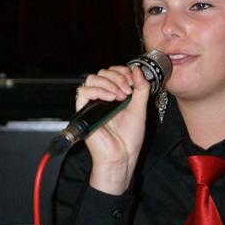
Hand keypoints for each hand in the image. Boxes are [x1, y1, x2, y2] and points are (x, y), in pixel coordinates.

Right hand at [76, 64, 150, 194]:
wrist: (123, 155)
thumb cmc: (129, 137)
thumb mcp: (140, 108)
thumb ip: (141, 88)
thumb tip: (137, 69)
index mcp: (115, 94)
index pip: (113, 72)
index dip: (123, 71)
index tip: (134, 81)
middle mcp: (102, 97)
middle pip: (103, 72)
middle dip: (118, 77)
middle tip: (128, 91)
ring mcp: (93, 103)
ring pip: (92, 78)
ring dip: (110, 83)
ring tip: (121, 96)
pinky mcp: (84, 111)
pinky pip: (83, 92)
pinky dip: (98, 90)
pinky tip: (111, 99)